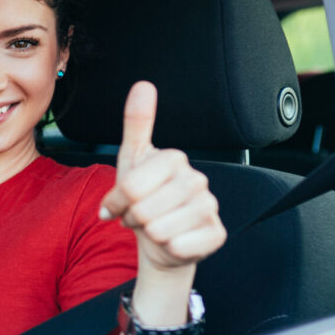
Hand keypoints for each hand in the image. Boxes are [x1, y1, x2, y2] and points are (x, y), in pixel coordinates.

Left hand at [100, 81, 225, 271]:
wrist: (159, 239)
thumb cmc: (143, 197)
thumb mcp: (131, 160)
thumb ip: (137, 123)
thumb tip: (143, 85)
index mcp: (174, 158)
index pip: (130, 185)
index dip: (118, 199)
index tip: (122, 200)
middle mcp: (197, 179)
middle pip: (144, 209)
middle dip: (133, 218)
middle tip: (138, 216)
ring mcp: (210, 207)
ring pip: (160, 230)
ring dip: (149, 234)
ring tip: (153, 226)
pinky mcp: (216, 234)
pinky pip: (179, 246)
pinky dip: (167, 249)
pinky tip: (171, 241)